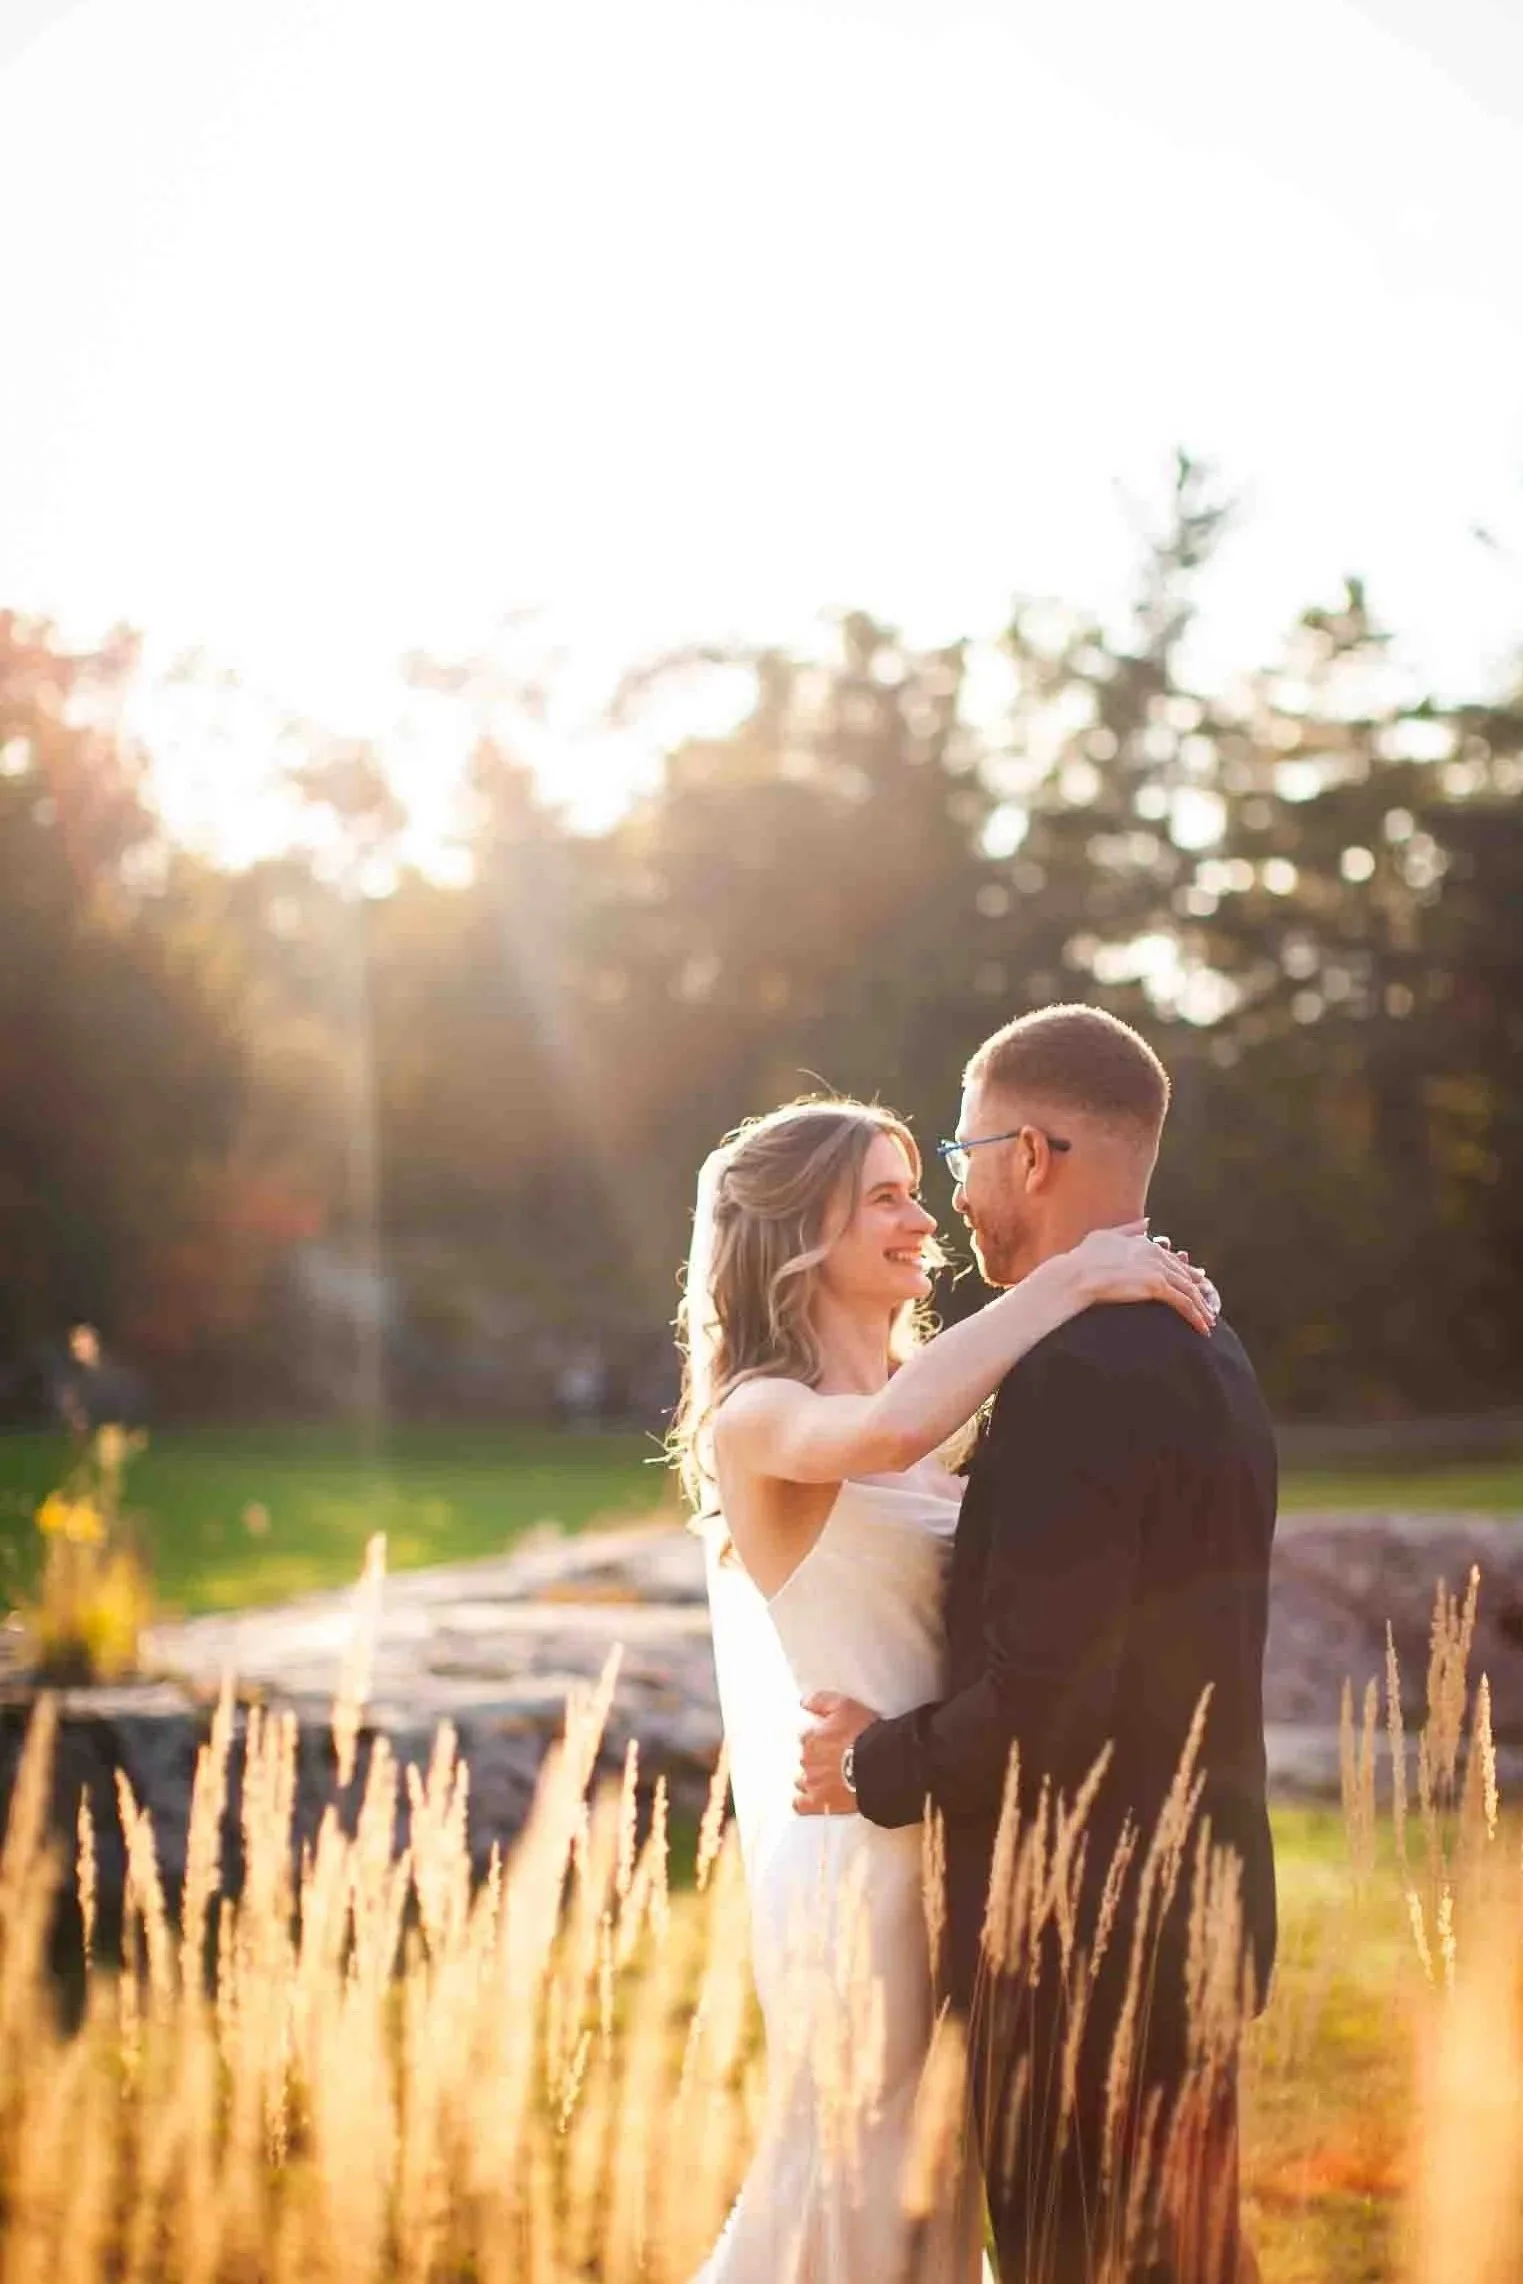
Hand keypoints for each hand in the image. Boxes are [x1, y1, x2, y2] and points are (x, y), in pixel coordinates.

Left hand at [794, 1692, 876, 1814]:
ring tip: (827, 1780)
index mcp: (811, 1738)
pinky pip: (801, 1806)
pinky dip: (803, 1803)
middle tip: (834, 1760)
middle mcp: (807, 1760)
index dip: (818, 1739)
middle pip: (805, 1759)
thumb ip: (820, 1701)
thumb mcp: (844, 1706)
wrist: (879, 1764)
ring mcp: (812, 1783)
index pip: (806, 1738)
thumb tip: (802, 1703)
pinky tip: (813, 1800)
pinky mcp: (819, 1803)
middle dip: (815, 1760)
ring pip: (801, 1781)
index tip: (830, 1742)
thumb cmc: (864, 1734)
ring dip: (811, 1780)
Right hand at [1069, 1225, 1218, 1334]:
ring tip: (1208, 1323)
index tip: (1197, 1285)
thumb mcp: (1106, 1236)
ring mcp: (1158, 1269)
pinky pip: (1183, 1302)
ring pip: (1189, 1290)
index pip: (1172, 1260)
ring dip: (1201, 1308)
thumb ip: (1128, 1229)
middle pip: (1185, 1275)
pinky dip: (1195, 1316)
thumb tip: (1147, 1221)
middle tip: (1209, 1307)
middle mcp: (1155, 1253)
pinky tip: (1202, 1329)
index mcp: (1144, 1243)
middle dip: (1199, 1293)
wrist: (1075, 1274)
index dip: (1186, 1274)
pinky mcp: (1157, 1285)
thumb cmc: (1082, 1258)